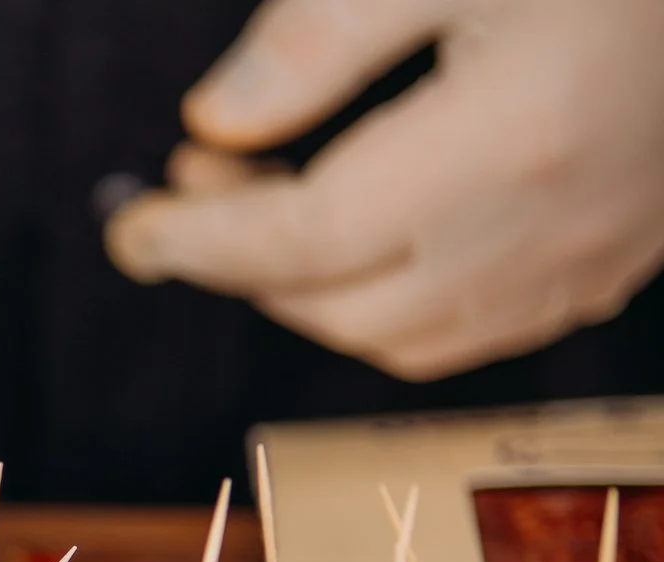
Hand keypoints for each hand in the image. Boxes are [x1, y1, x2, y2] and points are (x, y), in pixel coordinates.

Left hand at [106, 0, 663, 379]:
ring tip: (265, 208)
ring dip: (308, 295)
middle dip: (242, 267)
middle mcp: (552, 225)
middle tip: (196, 186)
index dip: (200, 242)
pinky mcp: (616, 257)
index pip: (306, 240)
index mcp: (511, 142)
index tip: (133, 227)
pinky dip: (387, 307)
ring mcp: (594, 255)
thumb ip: (320, 36)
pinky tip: (357, 239)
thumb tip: (216, 120)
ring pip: (402, 338)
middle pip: (342, 307)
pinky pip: (474, 329)